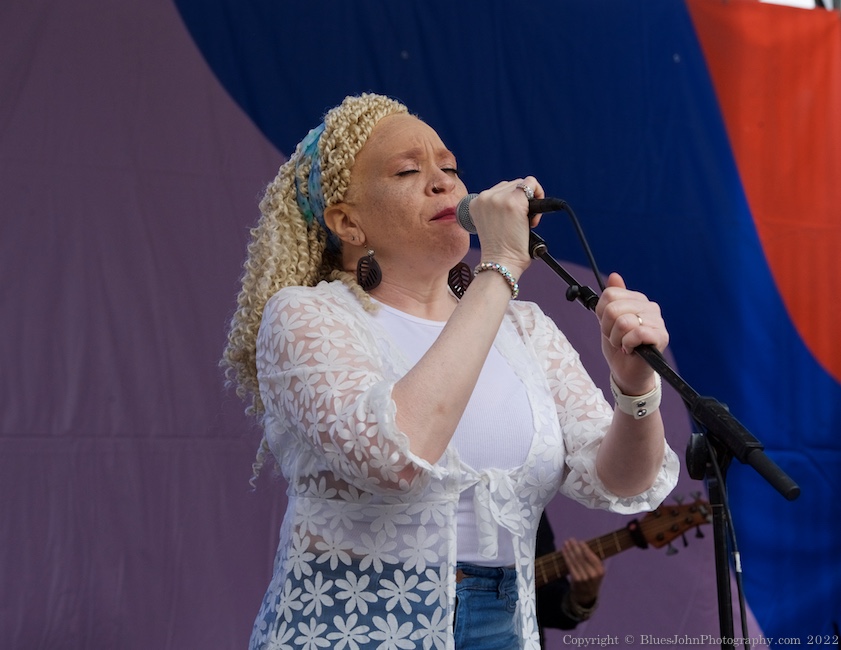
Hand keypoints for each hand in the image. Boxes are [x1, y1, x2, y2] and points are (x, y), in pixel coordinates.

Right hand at [469, 177, 544, 278]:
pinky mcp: (513, 202)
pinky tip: (534, 217)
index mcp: (475, 202)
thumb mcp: (490, 224)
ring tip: (526, 224)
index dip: (511, 203)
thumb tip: (520, 197)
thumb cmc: (499, 251)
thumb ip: (497, 208)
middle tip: (522, 224)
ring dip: (529, 202)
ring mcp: (498, 198)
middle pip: (512, 185)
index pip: (500, 190)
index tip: (512, 221)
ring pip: (522, 184)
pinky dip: (539, 195)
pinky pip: (532, 184)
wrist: (500, 263)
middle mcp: (484, 197)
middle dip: (522, 202)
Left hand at [561, 538, 604, 606]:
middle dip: (575, 547)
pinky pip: (570, 565)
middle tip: (571, 539)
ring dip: (569, 550)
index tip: (580, 541)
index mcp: (600, 571)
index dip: (585, 548)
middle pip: (582, 557)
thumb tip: (583, 544)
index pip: (592, 557)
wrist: (587, 595)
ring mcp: (584, 578)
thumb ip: (593, 560)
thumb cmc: (591, 578)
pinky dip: (566, 556)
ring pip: (575, 560)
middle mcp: (593, 575)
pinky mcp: (576, 580)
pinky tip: (563, 551)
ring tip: (566, 543)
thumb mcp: (597, 570)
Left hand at [594, 272, 667, 394]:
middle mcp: (650, 307)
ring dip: (617, 339)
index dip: (602, 314)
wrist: (626, 373)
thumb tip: (614, 276)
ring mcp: (658, 321)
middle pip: (614, 308)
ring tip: (623, 345)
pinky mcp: (661, 337)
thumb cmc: (618, 347)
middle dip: (608, 328)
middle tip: (616, 339)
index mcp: (637, 300)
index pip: (610, 294)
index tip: (607, 326)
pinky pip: (636, 333)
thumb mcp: (607, 321)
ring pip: (623, 321)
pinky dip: (627, 344)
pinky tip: (631, 350)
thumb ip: (610, 300)